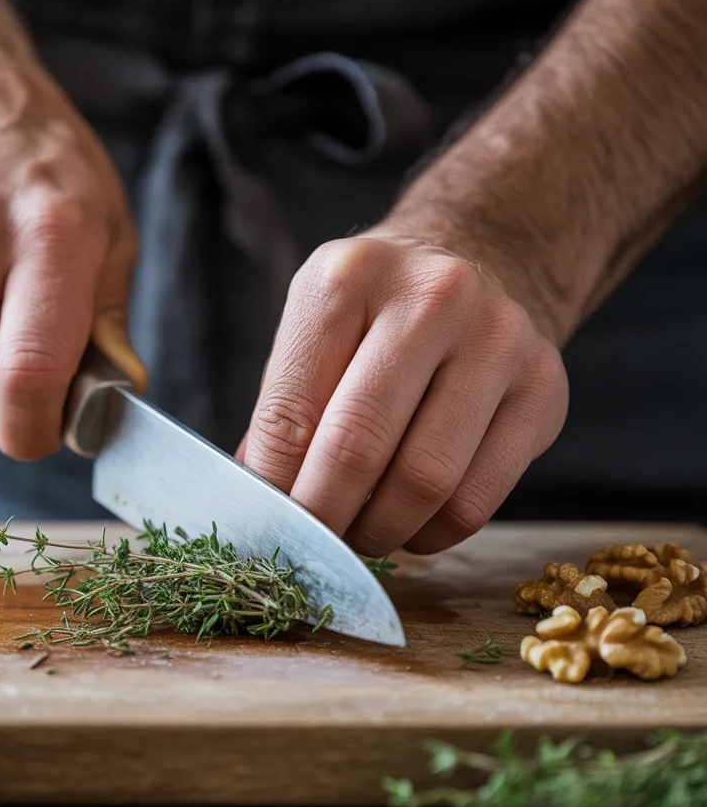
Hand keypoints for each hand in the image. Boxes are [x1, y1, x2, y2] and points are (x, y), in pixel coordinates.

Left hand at [239, 233, 568, 555]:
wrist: (484, 259)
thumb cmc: (379, 313)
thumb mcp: (316, 330)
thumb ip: (285, 412)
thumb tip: (263, 504)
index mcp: (349, 278)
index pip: (291, 412)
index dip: (273, 487)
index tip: (267, 524)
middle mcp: (432, 298)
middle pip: (358, 446)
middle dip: (323, 517)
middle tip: (309, 547)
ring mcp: (498, 340)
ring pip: (425, 482)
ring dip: (380, 531)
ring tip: (358, 535)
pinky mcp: (543, 388)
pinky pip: (477, 501)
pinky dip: (430, 535)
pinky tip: (409, 525)